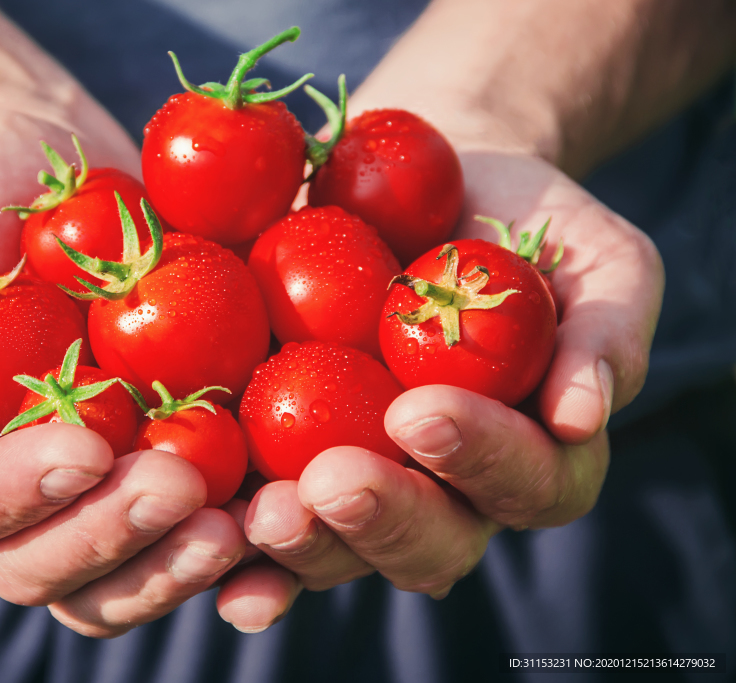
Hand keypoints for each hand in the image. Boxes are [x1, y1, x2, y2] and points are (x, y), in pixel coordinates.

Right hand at [0, 109, 268, 635]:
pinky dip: (240, 552)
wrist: (51, 172)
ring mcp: (86, 495)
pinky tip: (278, 514)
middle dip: (108, 538)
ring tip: (237, 523)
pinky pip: (191, 538)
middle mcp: (2, 498)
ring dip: (176, 566)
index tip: (80, 445)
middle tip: (177, 486)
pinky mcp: (157, 470)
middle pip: (41, 567)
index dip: (7, 497)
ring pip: (120, 579)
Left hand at [242, 150, 662, 598]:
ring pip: (343, 549)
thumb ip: (604, 331)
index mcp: (529, 455)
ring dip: (303, 544)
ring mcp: (365, 484)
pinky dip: (237, 545)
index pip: (527, 484)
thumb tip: (580, 414)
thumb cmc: (520, 227)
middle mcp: (447, 492)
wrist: (425, 192)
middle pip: (430, 543)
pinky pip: (267, 518)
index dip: (481, 461)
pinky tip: (203, 534)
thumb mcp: (594, 258)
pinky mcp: (290, 463)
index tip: (420, 410)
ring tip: (260, 515)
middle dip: (383, 518)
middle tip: (331, 483)